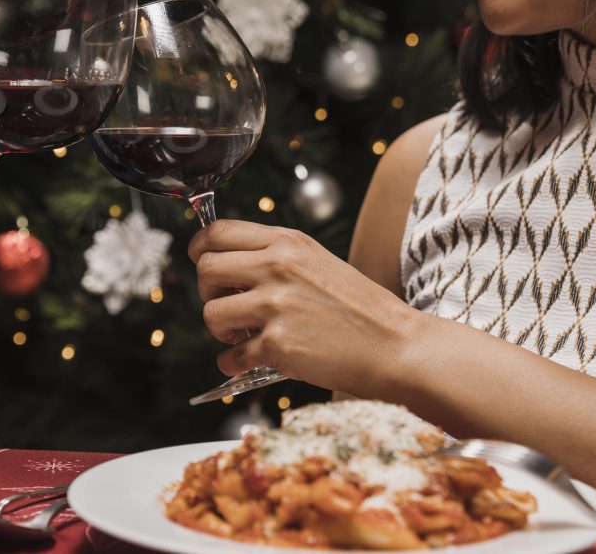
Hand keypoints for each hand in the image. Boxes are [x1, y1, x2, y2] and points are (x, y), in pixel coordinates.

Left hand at [188, 220, 416, 396]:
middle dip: (208, 291)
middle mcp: (277, 267)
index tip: (202, 262)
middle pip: (206, 270)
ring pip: (211, 313)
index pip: (218, 232)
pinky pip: (230, 355)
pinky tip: (249, 360)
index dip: (200, 249)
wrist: (395, 346)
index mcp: (287, 243)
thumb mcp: (317, 262)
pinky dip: (233, 363)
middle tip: (229, 304)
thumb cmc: (360, 309)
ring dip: (221, 330)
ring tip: (244, 335)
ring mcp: (275, 305)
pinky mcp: (277, 344)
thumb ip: (274, 258)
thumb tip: (227, 268)